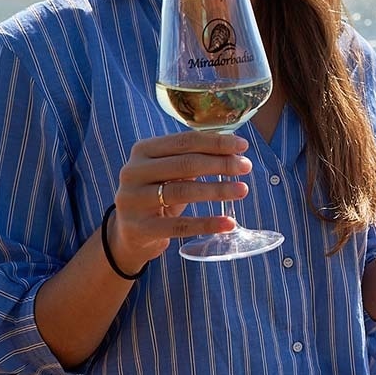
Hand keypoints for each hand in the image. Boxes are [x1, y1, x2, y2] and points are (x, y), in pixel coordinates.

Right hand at [109, 131, 251, 270]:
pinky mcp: (140, 228)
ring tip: (243, 190)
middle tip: (247, 167)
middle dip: (221, 164)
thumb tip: (235, 150)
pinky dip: (207, 224)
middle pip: (186, 163)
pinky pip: (180, 225)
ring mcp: (133, 201)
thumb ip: (194, 158)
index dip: (216, 142)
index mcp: (143, 150)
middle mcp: (133, 172)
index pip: (185, 141)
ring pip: (183, 191)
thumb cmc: (158, 194)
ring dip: (218, 190)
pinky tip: (229, 223)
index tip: (243, 146)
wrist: (129, 233)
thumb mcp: (169, 172)